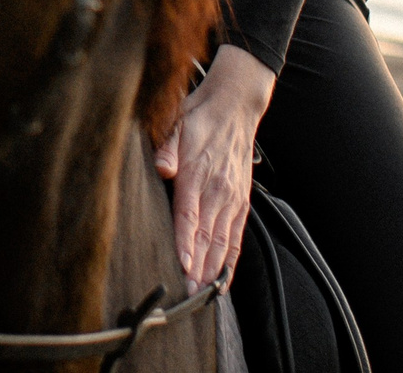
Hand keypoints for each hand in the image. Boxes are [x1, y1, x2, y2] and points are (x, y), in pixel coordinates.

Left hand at [151, 45, 275, 291]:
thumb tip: (162, 168)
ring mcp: (232, 198)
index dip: (185, 244)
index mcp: (197, 173)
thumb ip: (167, 148)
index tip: (181, 268)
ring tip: (203, 294)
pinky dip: (230, 259)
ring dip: (214, 269)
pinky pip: (236, 236)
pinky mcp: (241, 201)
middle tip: (188, 296)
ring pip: (223, 241)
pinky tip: (223, 277)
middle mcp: (218, 190)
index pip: (189, 216)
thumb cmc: (199, 116)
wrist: (235, 106)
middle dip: (198, 269)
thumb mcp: (177, 122)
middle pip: (207, 237)